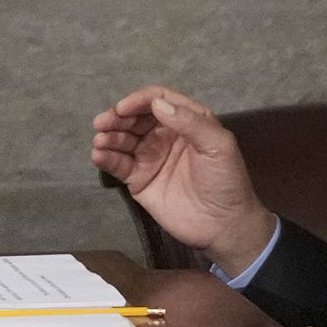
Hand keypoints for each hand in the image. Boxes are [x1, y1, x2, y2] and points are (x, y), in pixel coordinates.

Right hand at [90, 85, 275, 272]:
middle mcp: (164, 135)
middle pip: (134, 118)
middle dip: (117, 117)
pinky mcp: (138, 179)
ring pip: (122, 138)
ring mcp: (149, 157)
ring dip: (108, 136)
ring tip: (100, 141)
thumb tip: (156, 104)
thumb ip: (190, 122)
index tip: (123, 109)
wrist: (224, 226)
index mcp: (186, 122)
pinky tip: (99, 155)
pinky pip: (117, 163)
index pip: (157, 101)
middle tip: (102, 123)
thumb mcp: (218, 146)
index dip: (138, 100)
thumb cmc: (226, 182)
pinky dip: (105, 157)